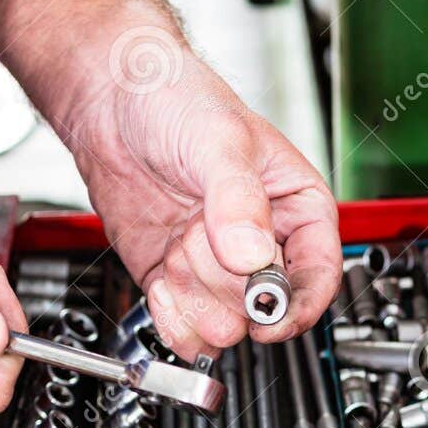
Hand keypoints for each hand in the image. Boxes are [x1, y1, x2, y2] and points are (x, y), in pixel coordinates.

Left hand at [72, 25, 341, 358]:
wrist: (109, 99)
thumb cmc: (176, 97)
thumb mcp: (218, 139)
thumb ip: (237, 199)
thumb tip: (252, 256)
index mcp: (296, 210)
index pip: (318, 276)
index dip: (296, 305)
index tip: (267, 317)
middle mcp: (261, 246)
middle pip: (261, 307)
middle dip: (224, 281)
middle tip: (198, 234)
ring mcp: (216, 268)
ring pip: (222, 324)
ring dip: (192, 292)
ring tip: (177, 243)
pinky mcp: (177, 282)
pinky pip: (184, 329)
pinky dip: (169, 315)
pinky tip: (161, 278)